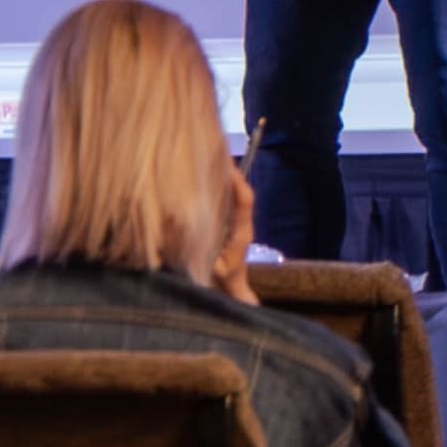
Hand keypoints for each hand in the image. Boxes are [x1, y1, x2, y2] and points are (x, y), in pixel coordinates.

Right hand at [213, 156, 260, 305]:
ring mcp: (237, 224)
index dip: (238, 182)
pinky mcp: (229, 225)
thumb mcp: (215, 276)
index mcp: (242, 233)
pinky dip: (217, 189)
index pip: (245, 201)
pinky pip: (226, 202)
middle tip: (215, 150)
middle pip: (240, 192)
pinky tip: (202, 178)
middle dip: (230, 172)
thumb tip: (213, 259)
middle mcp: (242, 225)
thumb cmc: (223, 286)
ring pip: (233, 195)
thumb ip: (214, 266)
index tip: (227, 165)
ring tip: (208, 156)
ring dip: (223, 178)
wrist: (231, 296)